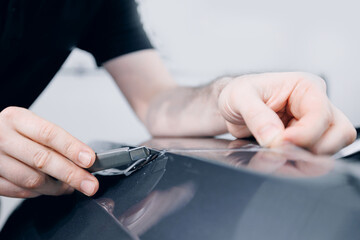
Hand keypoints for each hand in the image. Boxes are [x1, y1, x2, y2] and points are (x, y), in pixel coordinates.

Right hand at [0, 107, 98, 197]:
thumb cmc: (14, 133)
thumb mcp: (31, 127)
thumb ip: (54, 141)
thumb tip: (84, 160)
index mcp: (16, 119)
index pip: (49, 134)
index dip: (72, 148)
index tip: (89, 160)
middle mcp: (1, 136)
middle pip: (42, 159)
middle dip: (72, 174)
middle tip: (90, 184)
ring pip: (31, 180)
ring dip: (56, 187)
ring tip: (69, 186)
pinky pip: (19, 191)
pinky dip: (38, 193)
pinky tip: (47, 188)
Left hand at [218, 72, 355, 153]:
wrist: (231, 107)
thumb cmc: (238, 93)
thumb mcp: (239, 96)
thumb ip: (256, 115)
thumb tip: (274, 138)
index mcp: (304, 87)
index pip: (321, 114)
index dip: (305, 134)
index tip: (281, 142)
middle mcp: (314, 105)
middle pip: (338, 133)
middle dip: (312, 149)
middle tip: (283, 152)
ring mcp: (311, 126)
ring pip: (330, 149)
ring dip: (306, 161)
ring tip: (277, 158)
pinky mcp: (303, 143)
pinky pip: (312, 160)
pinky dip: (297, 166)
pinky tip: (278, 163)